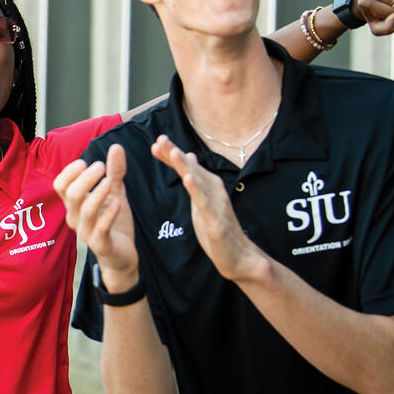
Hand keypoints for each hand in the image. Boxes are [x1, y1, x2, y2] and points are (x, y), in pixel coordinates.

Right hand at [55, 146, 137, 287]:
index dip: (69, 172)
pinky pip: (101, 229)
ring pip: (85, 210)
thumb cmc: (114, 222)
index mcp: (75, 204)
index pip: (60, 185)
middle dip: (85, 178)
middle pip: (71, 194)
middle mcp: (76, 217)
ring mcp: (86, 232)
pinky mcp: (100, 244)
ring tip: (110, 181)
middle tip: (101, 166)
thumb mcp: (116, 193)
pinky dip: (109, 215)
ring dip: (97, 194)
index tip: (86, 162)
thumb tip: (116, 146)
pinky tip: (118, 203)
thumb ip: (115, 171)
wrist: (122, 256)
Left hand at [149, 136, 268, 281]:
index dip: (172, 154)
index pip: (187, 166)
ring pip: (199, 182)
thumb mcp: (201, 199)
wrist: (237, 254)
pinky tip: (188, 180)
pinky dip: (197, 190)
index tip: (156, 141)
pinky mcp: (216, 220)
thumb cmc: (217, 226)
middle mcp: (213, 190)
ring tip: (174, 153)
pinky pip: (205, 203)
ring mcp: (216, 204)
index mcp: (208, 185)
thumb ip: (193, 179)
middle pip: (191, 168)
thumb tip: (187, 156)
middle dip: (175, 154)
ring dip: (186, 167)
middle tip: (160, 139)